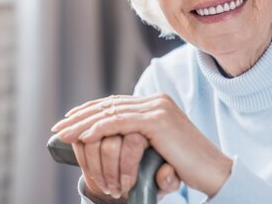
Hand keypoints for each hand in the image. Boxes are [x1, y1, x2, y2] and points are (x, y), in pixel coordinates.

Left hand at [52, 94, 232, 197]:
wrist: (212, 171)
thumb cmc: (185, 165)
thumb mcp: (157, 146)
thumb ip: (139, 137)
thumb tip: (113, 139)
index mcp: (156, 103)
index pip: (115, 103)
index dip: (90, 110)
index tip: (69, 120)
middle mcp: (156, 100)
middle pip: (109, 105)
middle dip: (81, 116)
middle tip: (59, 126)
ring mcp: (157, 108)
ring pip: (110, 113)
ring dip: (83, 123)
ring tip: (64, 133)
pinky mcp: (157, 121)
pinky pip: (119, 123)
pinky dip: (98, 129)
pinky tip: (82, 136)